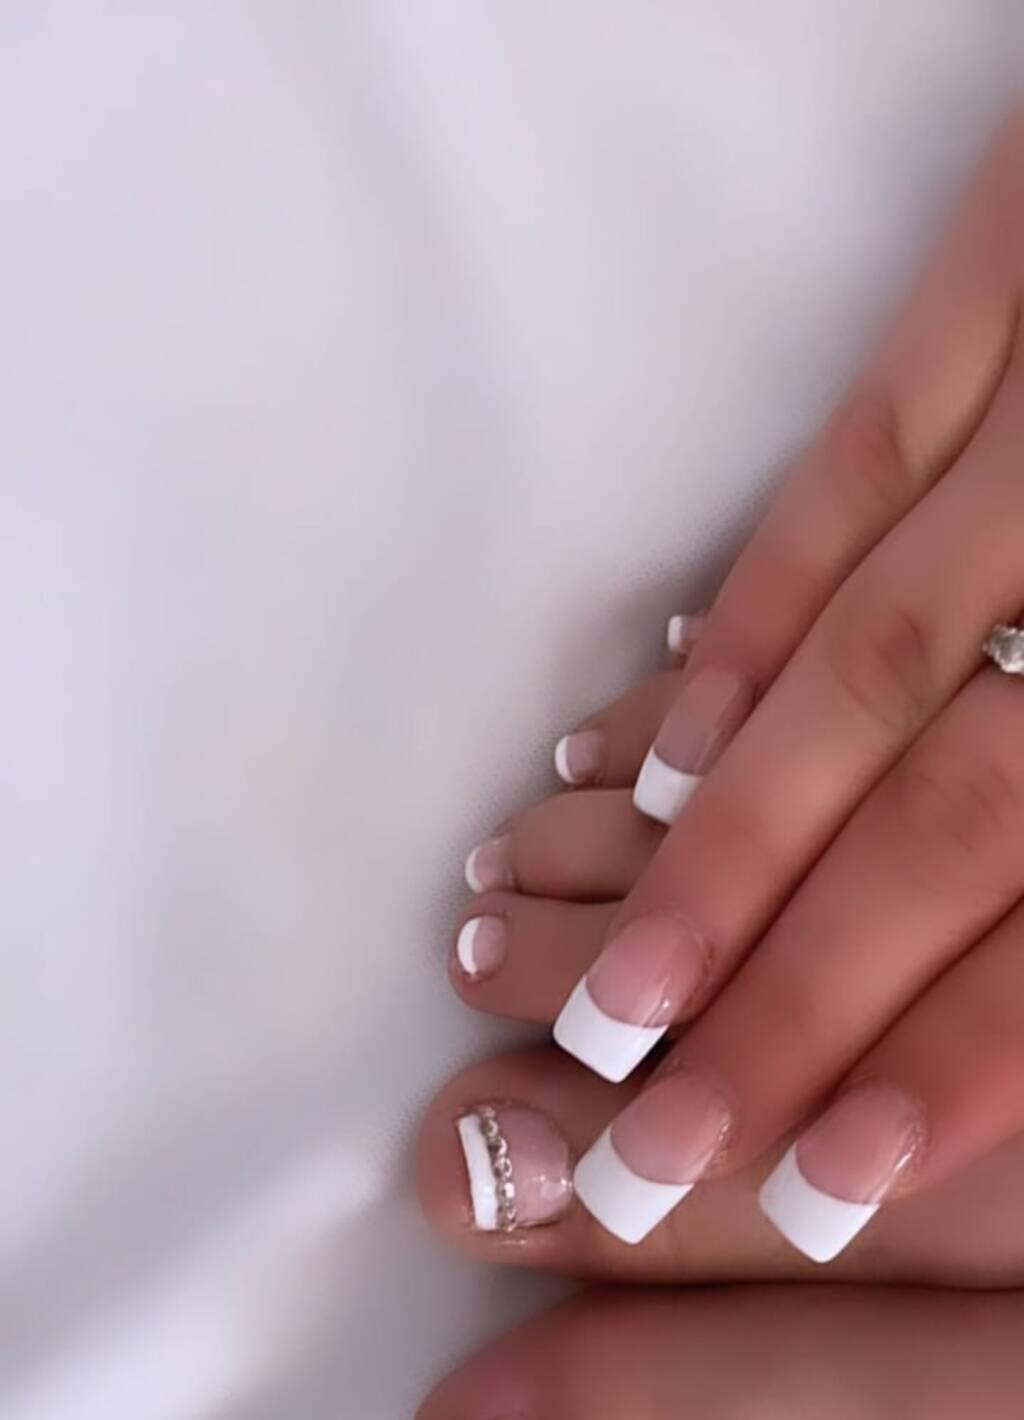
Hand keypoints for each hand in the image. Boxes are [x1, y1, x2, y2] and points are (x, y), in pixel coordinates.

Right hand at [458, 106, 1023, 1258]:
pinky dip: (752, 612)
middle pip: (950, 809)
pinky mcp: (1007, 272)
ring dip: (737, 835)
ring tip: (626, 988)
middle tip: (665, 1134)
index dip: (959, 1047)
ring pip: (877, 658)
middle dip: (797, 986)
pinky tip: (657, 738)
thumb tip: (1020, 973)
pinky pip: (856, 465)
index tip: (828, 1173)